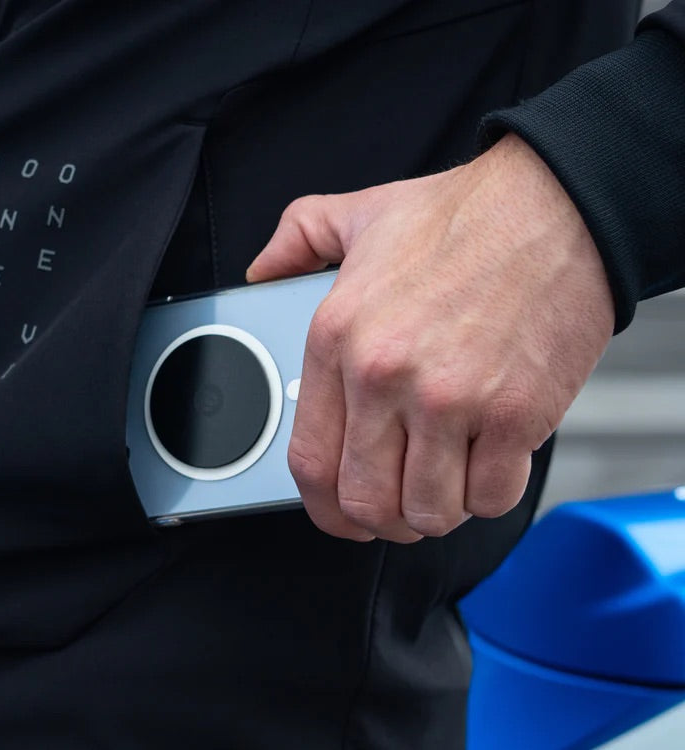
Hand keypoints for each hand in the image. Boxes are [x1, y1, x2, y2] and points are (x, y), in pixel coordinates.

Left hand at [246, 134, 613, 542]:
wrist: (557, 206)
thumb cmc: (464, 220)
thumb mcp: (358, 214)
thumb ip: (297, 240)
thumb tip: (262, 269)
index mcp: (337, 337)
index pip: (310, 461)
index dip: (324, 507)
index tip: (341, 512)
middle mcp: (385, 375)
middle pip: (366, 502)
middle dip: (382, 520)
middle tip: (400, 504)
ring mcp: (449, 399)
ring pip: (428, 511)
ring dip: (437, 511)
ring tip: (446, 481)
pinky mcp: (514, 414)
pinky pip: (490, 498)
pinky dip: (489, 496)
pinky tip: (490, 464)